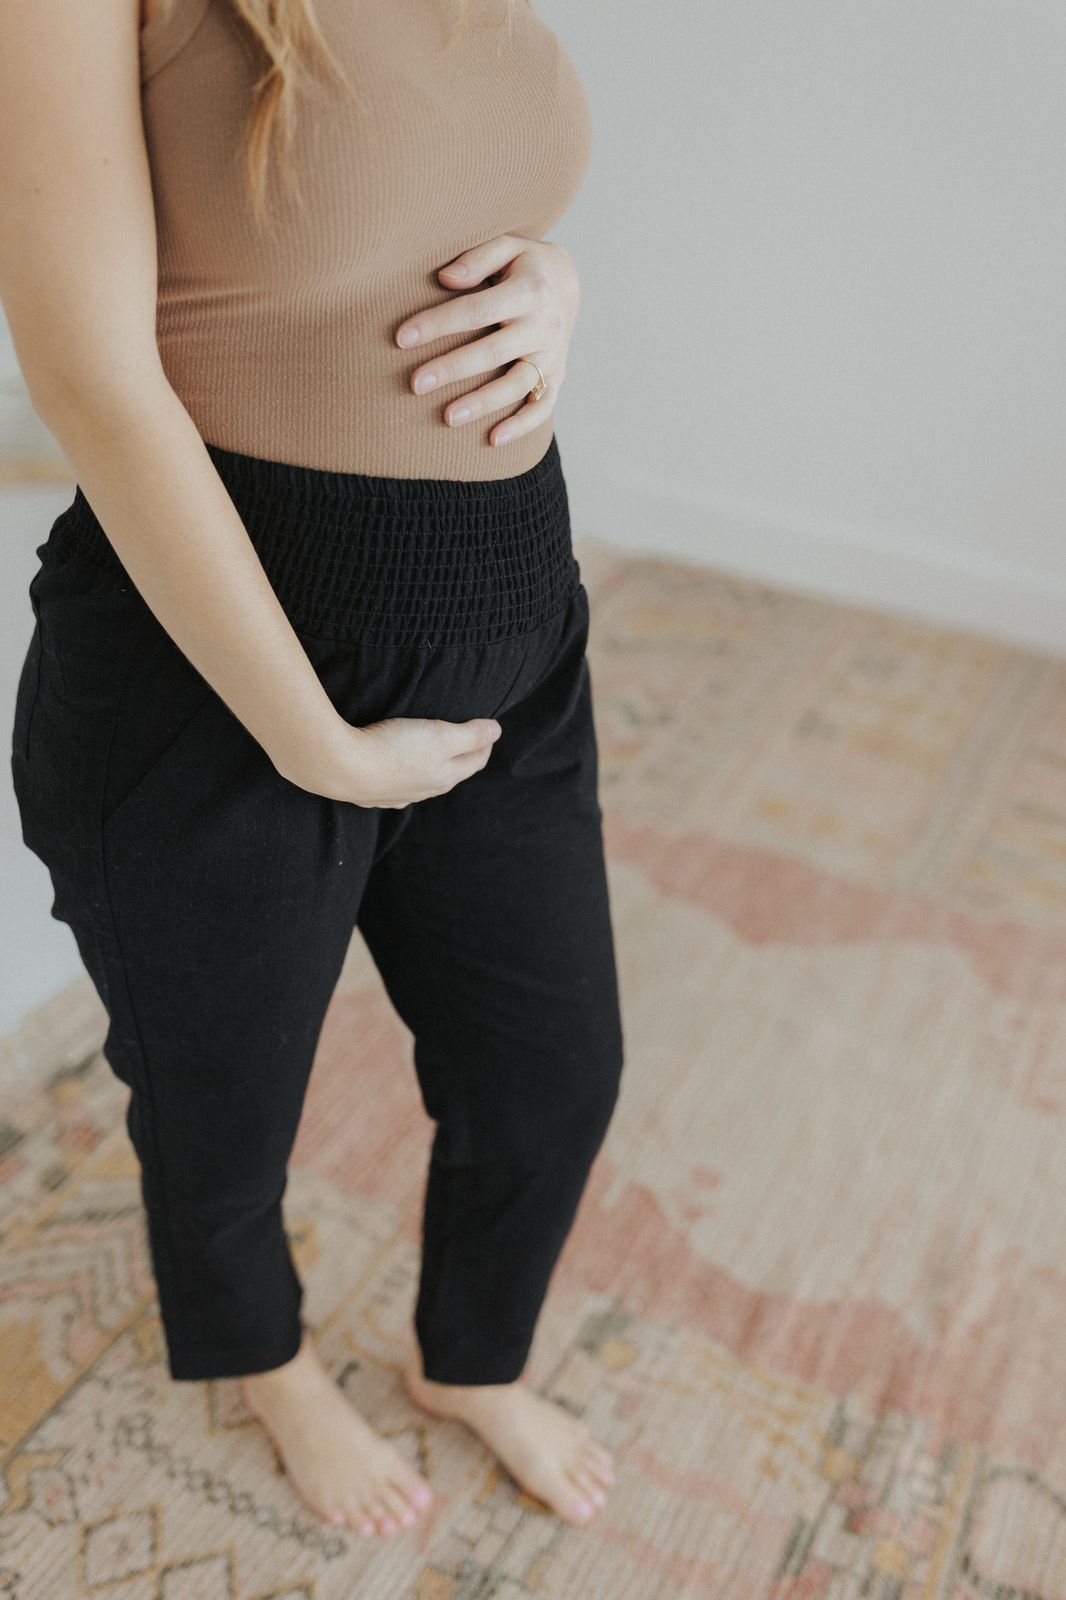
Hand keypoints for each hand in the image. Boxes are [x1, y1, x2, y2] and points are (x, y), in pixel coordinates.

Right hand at [278, 714, 502, 809]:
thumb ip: (470, 734)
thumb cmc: (393, 749)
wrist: (340, 768)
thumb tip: (496, 731)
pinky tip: (397, 771)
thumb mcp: (440, 736)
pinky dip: (404, 774)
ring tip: (433, 753)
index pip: (475, 760)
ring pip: (423, 781)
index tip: (489, 728)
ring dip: (432, 766)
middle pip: (452, 773)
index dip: (485, 742)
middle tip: (468, 738)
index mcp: (444, 777)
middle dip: (462, 755)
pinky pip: (396, 785)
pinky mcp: (371, 793)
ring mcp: (396, 795)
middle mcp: (423, 791)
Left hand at [395, 235, 579, 446]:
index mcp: (530, 290)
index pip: (477, 310)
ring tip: (448, 418)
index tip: (402, 338)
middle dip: (452, 369)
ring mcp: (552, 355)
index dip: (439, 324)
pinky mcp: (557, 376)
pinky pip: (542, 406)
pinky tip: (493, 440)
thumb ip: (478, 257)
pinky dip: (521, 426)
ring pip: (516, 385)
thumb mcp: (508, 246)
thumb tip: (445, 278)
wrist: (568, 283)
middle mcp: (544, 325)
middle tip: (415, 384)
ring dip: (483, 403)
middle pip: (493, 352)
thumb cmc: (523, 264)